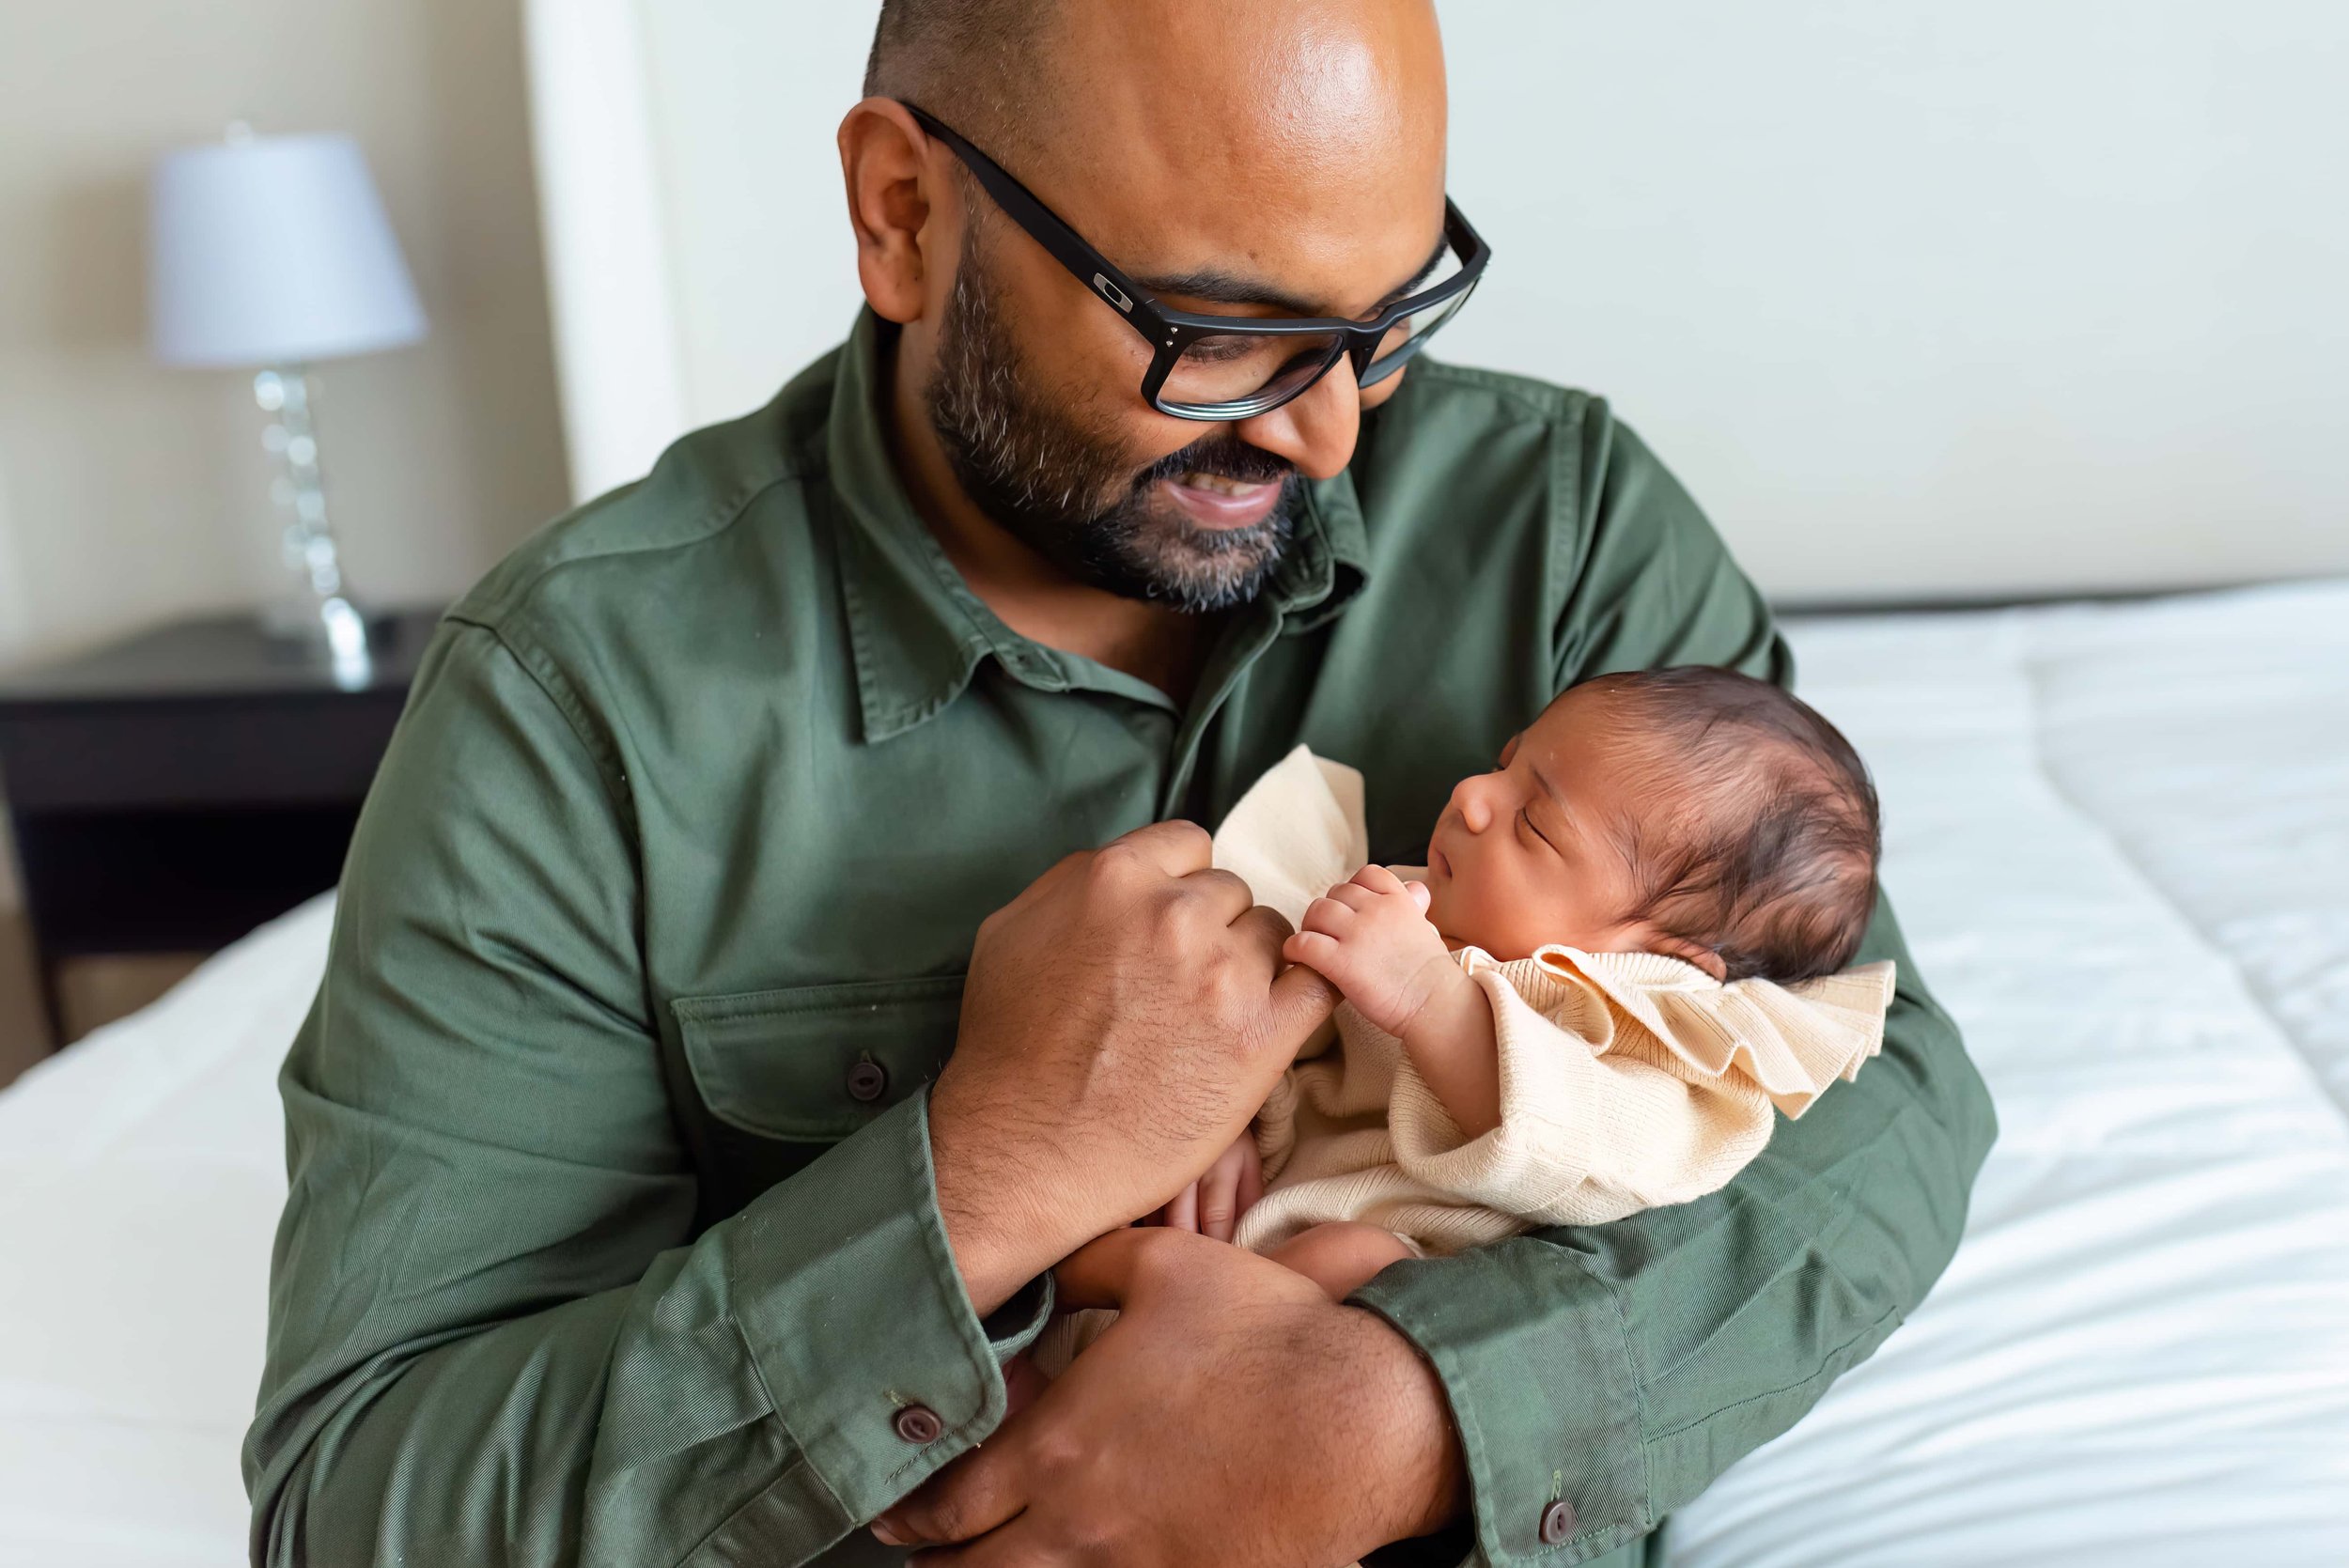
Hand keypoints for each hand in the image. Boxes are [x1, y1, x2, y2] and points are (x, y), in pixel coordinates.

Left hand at [872, 1228, 1465, 1564]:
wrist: (1362, 1417)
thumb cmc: (1264, 1335)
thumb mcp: (1161, 1266)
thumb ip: (1081, 1263)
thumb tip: (1038, 1262)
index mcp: (1060, 1446)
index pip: (951, 1502)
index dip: (911, 1513)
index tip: (894, 1512)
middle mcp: (1081, 1522)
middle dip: (936, 1561)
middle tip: (919, 1553)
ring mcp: (1136, 1567)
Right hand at [929, 821, 1337, 1312]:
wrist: (1025, 1151)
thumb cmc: (1007, 1050)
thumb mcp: (1012, 931)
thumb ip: (1076, 883)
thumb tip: (1126, 872)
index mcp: (1116, 878)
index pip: (1191, 846)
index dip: (1181, 889)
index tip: (1168, 929)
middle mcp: (1176, 915)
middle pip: (1233, 894)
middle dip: (1212, 932)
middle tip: (1179, 986)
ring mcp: (1224, 975)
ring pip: (1274, 938)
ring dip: (1252, 968)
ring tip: (1211, 1017)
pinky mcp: (1262, 1037)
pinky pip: (1317, 986)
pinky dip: (1303, 997)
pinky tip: (1275, 1019)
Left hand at [1283, 865, 1460, 1037]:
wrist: (1435, 1003)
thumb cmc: (1431, 974)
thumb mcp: (1426, 928)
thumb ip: (1413, 906)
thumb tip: (1415, 888)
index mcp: (1398, 901)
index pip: (1366, 874)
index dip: (1353, 890)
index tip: (1351, 910)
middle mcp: (1376, 910)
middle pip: (1336, 893)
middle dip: (1329, 912)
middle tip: (1327, 933)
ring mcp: (1357, 934)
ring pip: (1317, 911)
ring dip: (1310, 927)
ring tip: (1311, 946)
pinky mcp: (1341, 961)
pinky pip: (1304, 942)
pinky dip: (1295, 949)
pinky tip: (1298, 959)